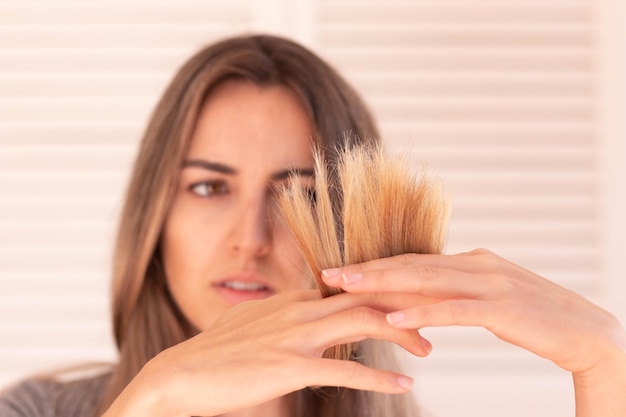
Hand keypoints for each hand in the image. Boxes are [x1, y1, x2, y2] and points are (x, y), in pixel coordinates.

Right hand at [103, 290, 430, 416]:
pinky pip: (343, 369)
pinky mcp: (288, 366)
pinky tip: (402, 385)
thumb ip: (286, 316)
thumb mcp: (256, 324)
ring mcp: (294, 336)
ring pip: (360, 322)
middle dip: (405, 303)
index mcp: (293, 300)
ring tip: (428, 348)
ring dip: (400, 334)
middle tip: (439, 313)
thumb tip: (307, 314)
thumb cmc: (218, 354)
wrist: (180, 376)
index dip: (387, 290)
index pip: (351, 287)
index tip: (415, 296)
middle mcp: (298, 310)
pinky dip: (377, 376)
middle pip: (365, 296)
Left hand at [321, 249, 625, 374]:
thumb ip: (458, 290)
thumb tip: (421, 295)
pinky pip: (454, 311)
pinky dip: (422, 314)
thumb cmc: (534, 316)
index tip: (344, 269)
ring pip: (426, 282)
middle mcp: (476, 264)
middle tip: (330, 274)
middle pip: (412, 265)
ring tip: (348, 288)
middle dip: (368, 270)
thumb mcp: (490, 297)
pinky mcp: (502, 310)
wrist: (586, 330)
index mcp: (472, 260)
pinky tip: (394, 320)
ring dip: (383, 284)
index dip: (377, 264)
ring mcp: (489, 284)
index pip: (415, 260)